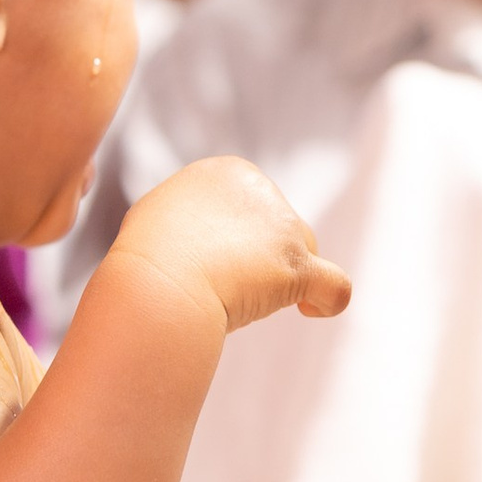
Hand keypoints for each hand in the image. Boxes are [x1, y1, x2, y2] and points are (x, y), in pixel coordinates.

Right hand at [112, 157, 350, 335]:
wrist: (156, 283)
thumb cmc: (146, 258)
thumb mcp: (161, 217)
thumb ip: (191, 216)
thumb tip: (206, 237)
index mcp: (228, 172)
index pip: (253, 207)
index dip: (237, 240)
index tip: (209, 261)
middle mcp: (262, 190)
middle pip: (282, 229)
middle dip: (261, 259)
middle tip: (219, 283)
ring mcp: (283, 227)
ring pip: (303, 255)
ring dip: (279, 280)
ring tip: (237, 299)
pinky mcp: (298, 265)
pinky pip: (334, 285)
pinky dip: (327, 300)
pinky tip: (310, 309)